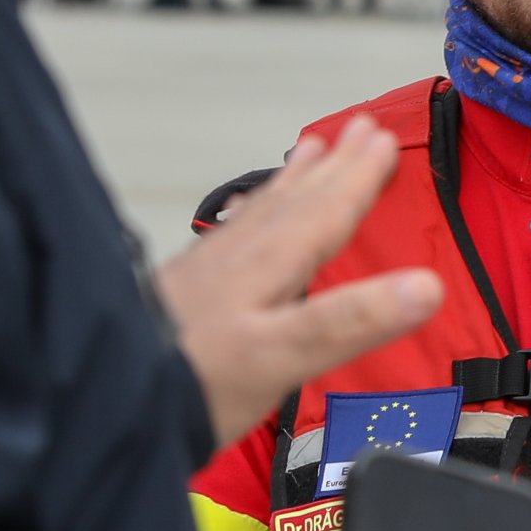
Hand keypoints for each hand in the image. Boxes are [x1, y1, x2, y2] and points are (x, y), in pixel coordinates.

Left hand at [156, 121, 443, 442]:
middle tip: (360, 129)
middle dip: (333, 168)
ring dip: (293, 183)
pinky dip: (251, 217)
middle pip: (296, 203)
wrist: (105, 401)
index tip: (382, 141)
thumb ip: (351, 321)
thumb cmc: (195, 385)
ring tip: (311, 152)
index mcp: (268, 269)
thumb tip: (425, 287)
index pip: (325, 213)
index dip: (358, 179)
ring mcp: (205, 274)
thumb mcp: (284, 357)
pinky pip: (231, 236)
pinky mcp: (180, 294)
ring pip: (261, 214)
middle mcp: (237, 261)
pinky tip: (246, 223)